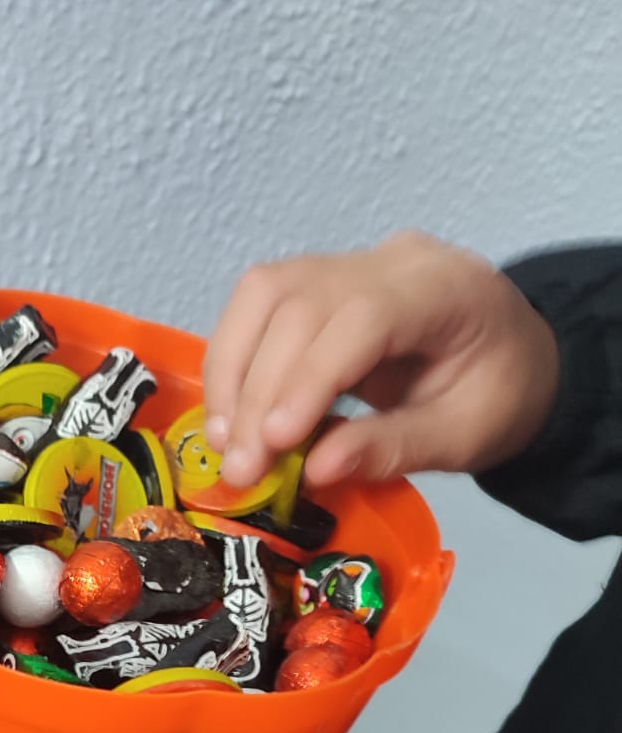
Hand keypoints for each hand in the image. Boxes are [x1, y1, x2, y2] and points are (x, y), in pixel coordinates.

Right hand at [204, 231, 558, 487]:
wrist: (509, 358)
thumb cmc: (496, 398)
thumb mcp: (464, 437)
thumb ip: (393, 449)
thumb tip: (313, 470)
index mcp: (446, 290)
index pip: (362, 316)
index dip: (311, 376)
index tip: (274, 441)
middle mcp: (391, 261)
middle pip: (300, 304)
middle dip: (258, 391)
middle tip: (240, 469)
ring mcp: (348, 263)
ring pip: (264, 293)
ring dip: (231, 372)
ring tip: (224, 444)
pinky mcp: (316, 281)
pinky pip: (257, 305)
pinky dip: (232, 360)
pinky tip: (229, 415)